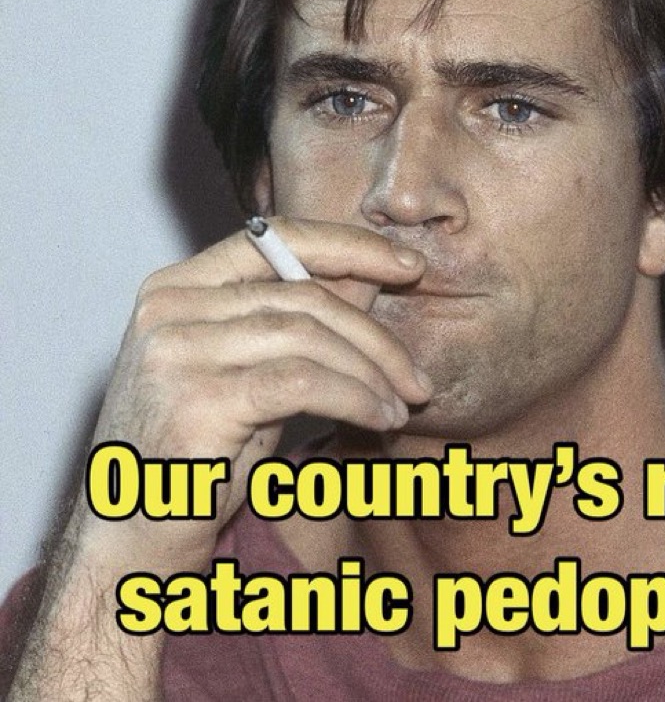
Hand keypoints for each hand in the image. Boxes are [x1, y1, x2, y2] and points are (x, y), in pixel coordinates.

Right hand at [76, 218, 430, 573]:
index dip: (349, 246)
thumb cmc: (193, 460)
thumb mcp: (244, 375)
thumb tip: (370, 279)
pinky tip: (378, 419)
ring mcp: (177, 352)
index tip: (408, 264)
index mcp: (174, 288)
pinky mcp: (198, 401)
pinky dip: (355, 397)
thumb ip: (293, 323)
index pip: (273, 238)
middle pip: (303, 296)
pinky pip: (303, 383)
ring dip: (371, 373)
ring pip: (309, 337)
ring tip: (400, 405)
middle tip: (416, 376)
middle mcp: (168, 309)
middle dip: (375, 335)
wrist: (129, 546)